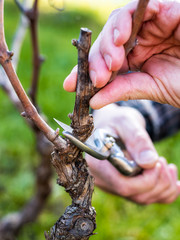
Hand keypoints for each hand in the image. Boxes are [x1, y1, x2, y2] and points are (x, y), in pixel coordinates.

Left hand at [64, 0, 179, 108]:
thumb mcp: (151, 88)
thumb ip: (123, 89)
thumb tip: (93, 101)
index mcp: (135, 58)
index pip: (104, 61)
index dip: (86, 71)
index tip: (71, 85)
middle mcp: (139, 40)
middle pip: (107, 41)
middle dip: (98, 59)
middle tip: (97, 77)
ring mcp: (151, 24)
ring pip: (118, 23)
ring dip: (109, 42)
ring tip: (110, 62)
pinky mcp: (166, 9)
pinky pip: (142, 6)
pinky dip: (127, 20)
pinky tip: (120, 38)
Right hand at [86, 104, 179, 203]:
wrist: (111, 126)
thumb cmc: (115, 121)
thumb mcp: (125, 122)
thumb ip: (136, 139)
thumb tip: (150, 162)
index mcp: (98, 163)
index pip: (123, 185)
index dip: (146, 180)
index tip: (157, 161)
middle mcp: (103, 179)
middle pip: (135, 195)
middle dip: (158, 181)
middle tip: (162, 160)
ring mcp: (113, 185)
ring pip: (143, 198)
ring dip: (163, 185)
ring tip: (164, 163)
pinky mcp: (123, 186)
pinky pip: (146, 197)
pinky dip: (164, 191)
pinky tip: (170, 175)